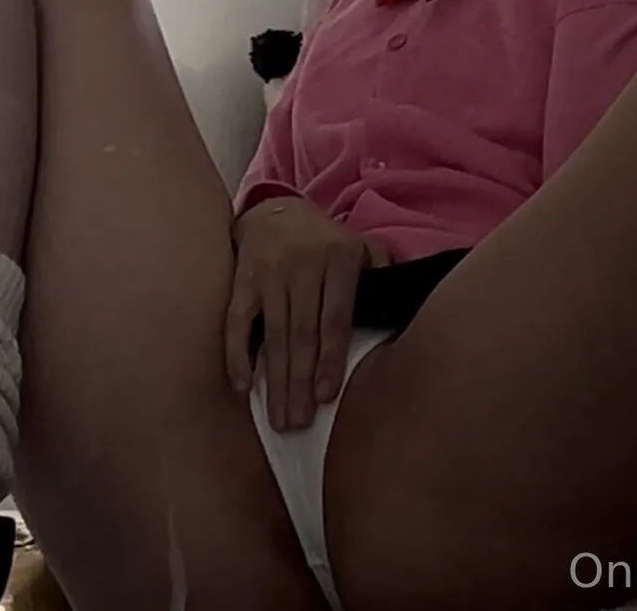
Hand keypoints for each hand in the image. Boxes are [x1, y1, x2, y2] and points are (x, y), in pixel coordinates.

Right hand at [225, 197, 390, 430]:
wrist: (276, 211)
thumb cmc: (325, 242)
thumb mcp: (360, 246)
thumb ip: (382, 271)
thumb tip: (399, 307)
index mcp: (339, 259)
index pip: (336, 319)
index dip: (331, 360)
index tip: (326, 397)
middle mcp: (304, 264)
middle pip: (302, 333)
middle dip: (299, 383)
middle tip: (298, 424)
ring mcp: (270, 272)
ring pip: (273, 335)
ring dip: (275, 381)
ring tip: (279, 419)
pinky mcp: (242, 279)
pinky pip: (237, 322)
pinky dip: (237, 355)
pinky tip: (242, 387)